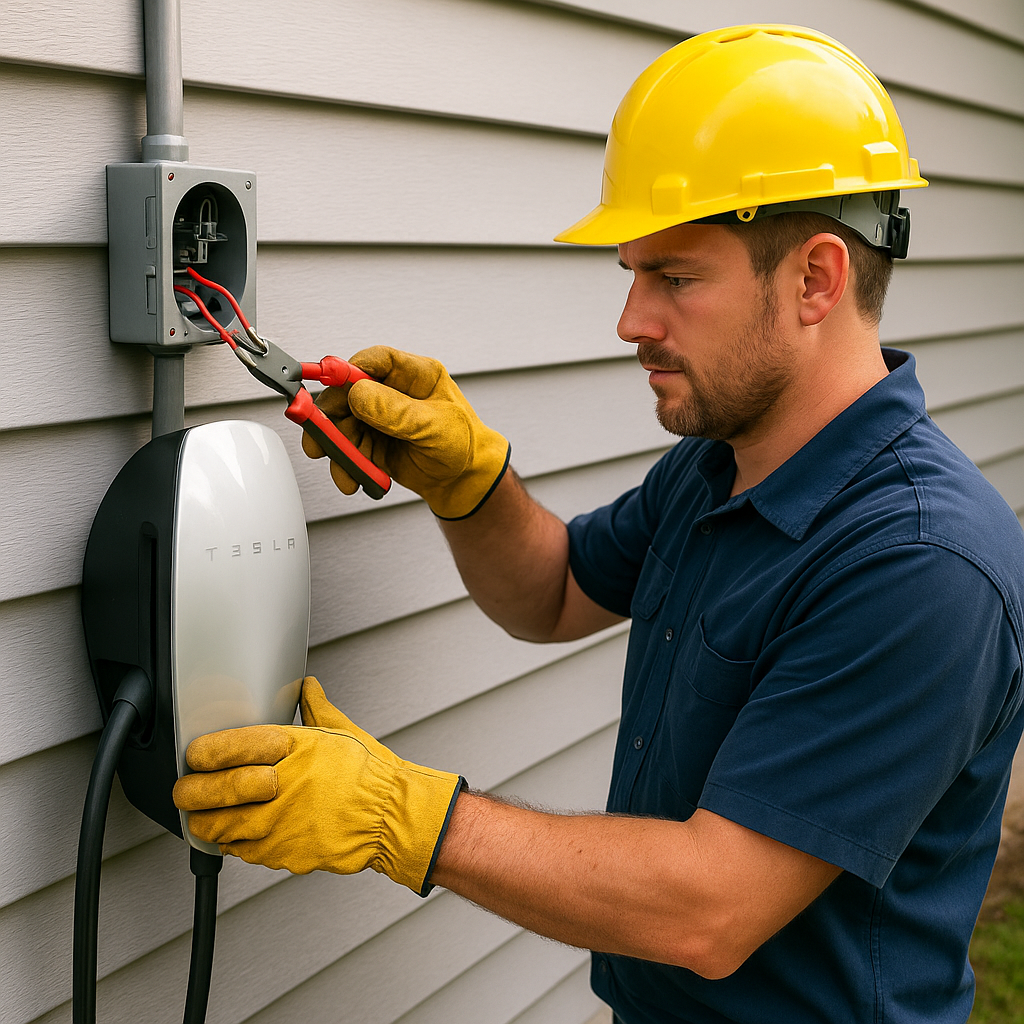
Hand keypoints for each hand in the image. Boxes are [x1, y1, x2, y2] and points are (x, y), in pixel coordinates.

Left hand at [172, 678, 462, 893]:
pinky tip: (234, 836)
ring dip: (204, 823)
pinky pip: (242, 852)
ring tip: (200, 817)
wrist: (392, 817)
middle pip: (211, 792)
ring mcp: (278, 822)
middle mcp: (279, 783)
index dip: (201, 753)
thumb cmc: (369, 774)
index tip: (194, 756)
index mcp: (290, 747)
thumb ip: (314, 707)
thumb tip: (306, 686)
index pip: (225, 747)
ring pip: (219, 828)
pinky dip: (234, 844)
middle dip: (188, 793)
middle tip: (183, 791)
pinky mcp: (282, 852)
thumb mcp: (341, 729)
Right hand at [301, 346, 509, 519]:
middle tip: (322, 439)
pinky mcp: (373, 441)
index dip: (349, 370)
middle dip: (331, 418)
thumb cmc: (464, 445)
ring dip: (338, 449)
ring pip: (343, 424)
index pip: (376, 361)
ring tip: (345, 471)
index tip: (331, 385)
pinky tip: (353, 478)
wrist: (465, 482)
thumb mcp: (433, 426)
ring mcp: (381, 417)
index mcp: (414, 375)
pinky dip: (346, 465)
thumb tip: (358, 394)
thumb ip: (396, 411)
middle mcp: (393, 392)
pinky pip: (349, 448)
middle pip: (348, 393)